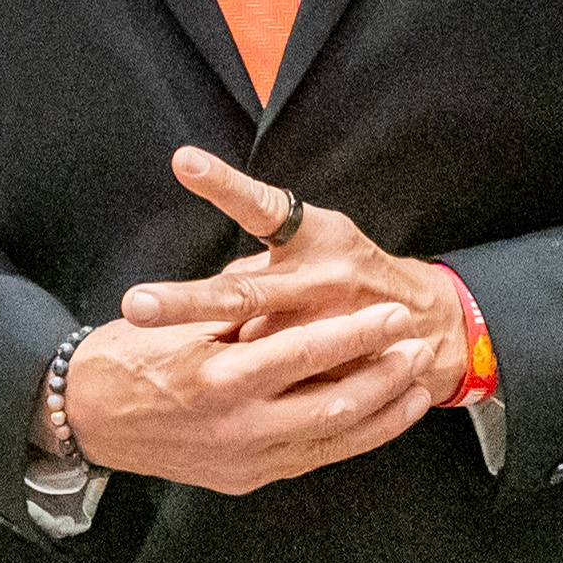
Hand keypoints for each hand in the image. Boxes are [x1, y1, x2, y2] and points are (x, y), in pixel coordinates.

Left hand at [120, 147, 475, 406]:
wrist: (425, 322)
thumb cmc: (343, 278)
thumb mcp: (311, 247)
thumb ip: (256, 272)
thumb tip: (202, 294)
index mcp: (311, 234)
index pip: (261, 205)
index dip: (224, 184)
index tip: (184, 161)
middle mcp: (318, 275)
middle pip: (241, 292)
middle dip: (185, 302)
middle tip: (137, 305)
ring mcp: (329, 325)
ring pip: (257, 346)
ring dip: (214, 356)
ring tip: (164, 361)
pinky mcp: (338, 365)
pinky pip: (285, 382)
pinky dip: (256, 387)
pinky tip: (226, 400)